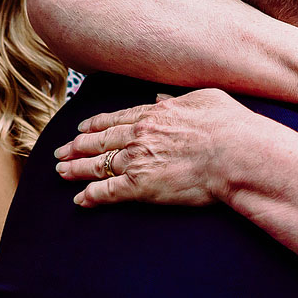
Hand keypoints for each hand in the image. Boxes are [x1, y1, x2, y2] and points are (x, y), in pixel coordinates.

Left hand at [55, 89, 246, 207]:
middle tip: (61, 152)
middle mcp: (139, 135)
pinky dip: (91, 196)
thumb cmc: (230, 126)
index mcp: (154, 114)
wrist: (236, 153)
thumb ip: (179, 99)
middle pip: (99, 141)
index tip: (82, 127)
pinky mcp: (140, 186)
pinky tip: (80, 200)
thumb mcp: (206, 99)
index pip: (116, 119)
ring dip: (76, 169)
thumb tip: (161, 97)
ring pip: (97, 165)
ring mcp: (137, 160)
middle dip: (77, 146)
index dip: (95, 124)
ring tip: (61, 172)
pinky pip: (108, 192)